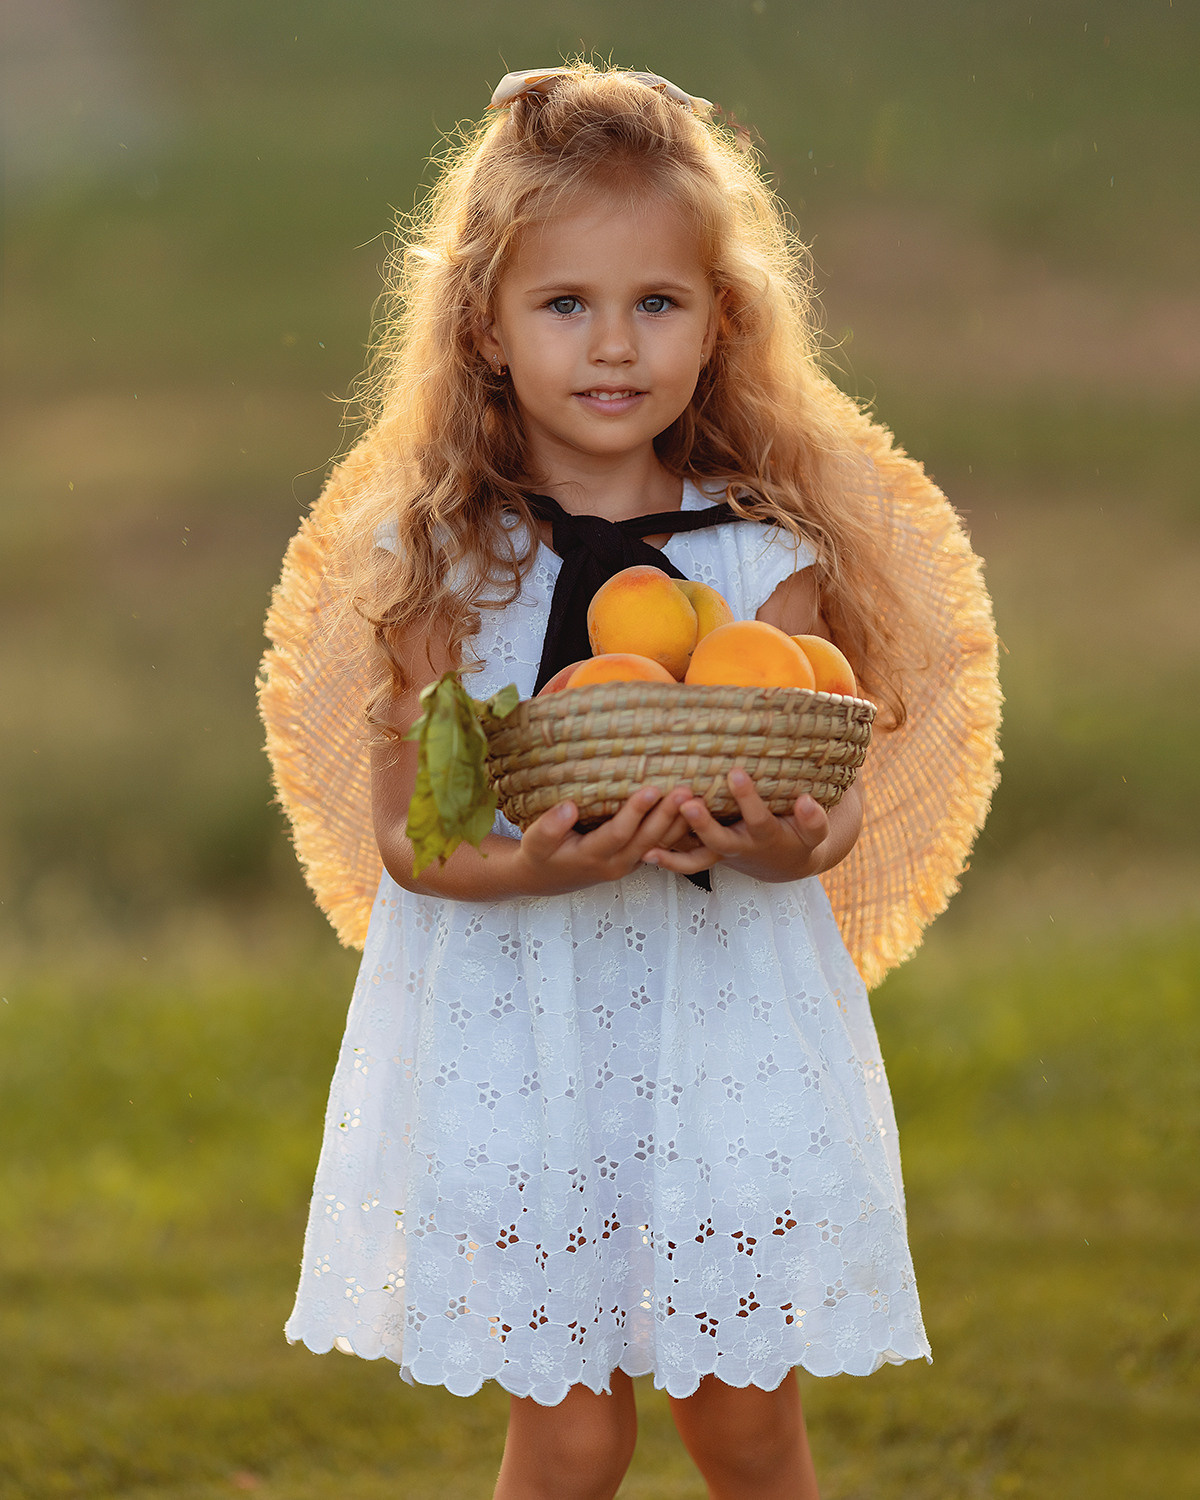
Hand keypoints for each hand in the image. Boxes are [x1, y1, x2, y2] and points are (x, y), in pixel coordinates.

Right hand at [513, 784, 703, 894]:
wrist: (546, 878)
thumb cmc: (540, 855)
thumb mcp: (535, 843)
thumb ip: (549, 827)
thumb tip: (569, 807)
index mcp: (592, 858)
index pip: (619, 834)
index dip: (635, 812)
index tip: (651, 789)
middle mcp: (616, 864)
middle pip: (647, 839)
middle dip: (667, 814)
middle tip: (685, 790)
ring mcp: (629, 864)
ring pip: (660, 845)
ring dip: (678, 822)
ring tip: (697, 797)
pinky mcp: (635, 859)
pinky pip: (661, 845)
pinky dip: (677, 829)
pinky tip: (691, 810)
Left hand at [643, 767, 835, 882]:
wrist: (785, 863)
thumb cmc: (799, 837)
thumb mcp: (814, 832)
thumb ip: (814, 819)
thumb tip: (805, 801)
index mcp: (765, 836)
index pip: (757, 818)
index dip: (747, 798)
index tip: (735, 772)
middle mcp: (740, 848)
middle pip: (719, 841)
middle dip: (703, 824)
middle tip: (687, 802)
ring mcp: (720, 853)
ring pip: (696, 857)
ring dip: (673, 851)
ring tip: (649, 844)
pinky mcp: (705, 855)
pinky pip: (684, 860)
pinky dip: (665, 858)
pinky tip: (642, 849)